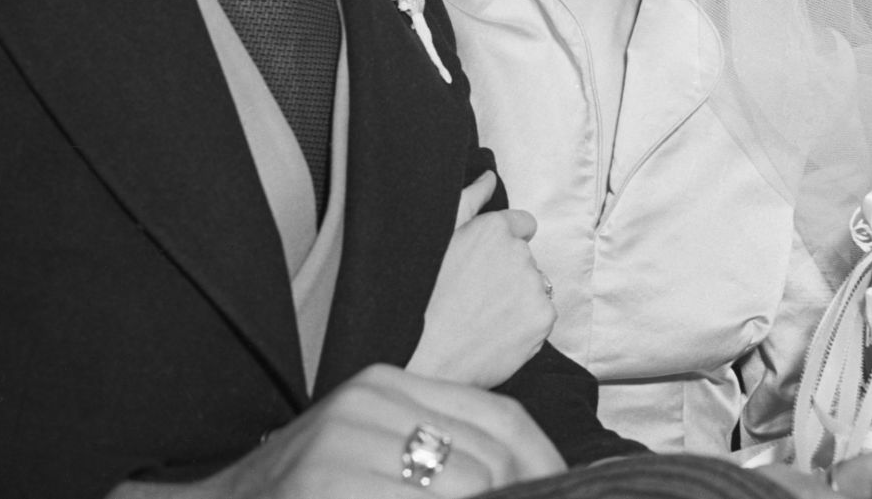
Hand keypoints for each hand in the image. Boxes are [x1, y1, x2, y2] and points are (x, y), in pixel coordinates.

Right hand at [111, 364, 564, 498]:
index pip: (500, 417)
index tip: (568, 492)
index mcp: (387, 384)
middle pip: (487, 459)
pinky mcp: (321, 487)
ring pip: (461, 488)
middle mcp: (367, 402)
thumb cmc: (304, 492)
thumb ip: (439, 454)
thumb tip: (528, 479)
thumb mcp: (372, 454)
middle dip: (516, 497)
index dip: (544, 464)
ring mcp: (339, 446)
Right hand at [407, 169, 556, 386]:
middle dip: (508, 273)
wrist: (423, 358)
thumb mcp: (439, 237)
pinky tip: (496, 335)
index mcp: (494, 228)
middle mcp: (519, 252)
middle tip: (475, 296)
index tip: (485, 265)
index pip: (521, 224)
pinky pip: (541, 317)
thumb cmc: (421, 296)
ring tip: (482, 318)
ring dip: (518, 299)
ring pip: (534, 288)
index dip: (502, 245)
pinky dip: (526, 326)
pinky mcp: (543, 319)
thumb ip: (469, 200)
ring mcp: (534, 286)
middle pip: (526, 259)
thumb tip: (489, 176)